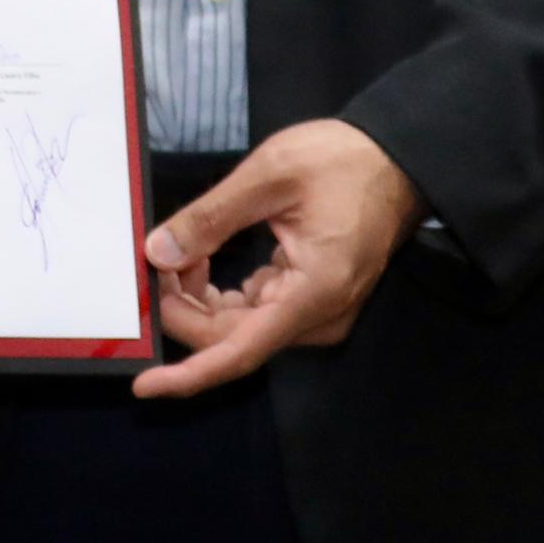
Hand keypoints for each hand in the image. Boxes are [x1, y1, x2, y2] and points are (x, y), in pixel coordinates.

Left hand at [131, 120, 421, 399]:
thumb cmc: (344, 160)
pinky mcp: (312, 298)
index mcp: (314, 292)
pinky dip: (224, 293)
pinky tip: (203, 262)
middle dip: (185, 311)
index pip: (240, 352)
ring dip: (202, 301)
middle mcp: (319, 316)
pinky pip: (258, 311)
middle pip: (235, 338)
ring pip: (242, 326)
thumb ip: (211, 218)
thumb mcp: (270, 175)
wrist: (397, 158)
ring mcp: (318, 311)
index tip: (146, 383)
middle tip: (154, 268)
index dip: (190, 373)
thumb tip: (159, 253)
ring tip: (179, 256)